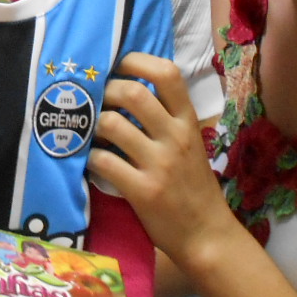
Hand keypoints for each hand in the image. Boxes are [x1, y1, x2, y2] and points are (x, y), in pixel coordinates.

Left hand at [89, 52, 236, 268]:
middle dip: (106, 92)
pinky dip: (89, 158)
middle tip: (96, 103)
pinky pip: (103, 161)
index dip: (136, 62)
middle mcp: (176, 137)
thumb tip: (125, 88)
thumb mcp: (190, 143)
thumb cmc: (193, 186)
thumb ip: (166, 117)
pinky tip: (91, 161)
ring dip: (93, 125)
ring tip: (91, 133)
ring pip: (112, 124)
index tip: (117, 66)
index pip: (167, 73)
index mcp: (188, 122)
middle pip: (133, 92)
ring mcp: (160, 164)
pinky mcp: (143, 190)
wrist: (206, 234)